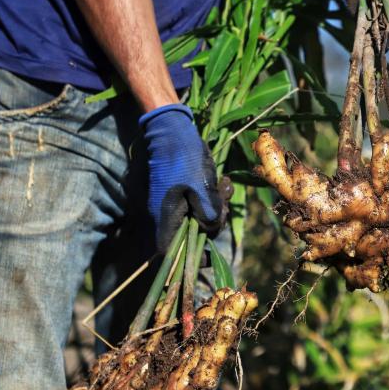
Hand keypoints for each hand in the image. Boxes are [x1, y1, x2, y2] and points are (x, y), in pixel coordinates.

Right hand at [140, 104, 227, 250]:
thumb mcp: (201, 188)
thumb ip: (207, 213)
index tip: (212, 252)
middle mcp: (164, 216)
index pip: (172, 254)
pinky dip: (211, 197)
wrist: (171, 130)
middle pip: (192, 236)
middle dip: (213, 223)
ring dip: (216, 207)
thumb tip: (210, 230)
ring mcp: (170, 206)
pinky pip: (197, 204)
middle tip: (223, 202)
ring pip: (198, 219)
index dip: (192, 259)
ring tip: (223, 185)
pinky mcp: (177, 195)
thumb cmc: (184, 158)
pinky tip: (221, 182)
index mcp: (165, 219)